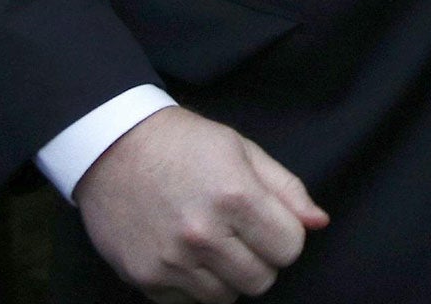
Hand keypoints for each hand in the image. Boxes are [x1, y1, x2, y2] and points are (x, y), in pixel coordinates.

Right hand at [76, 106, 328, 302]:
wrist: (111, 146)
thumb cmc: (183, 142)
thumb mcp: (240, 149)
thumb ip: (285, 188)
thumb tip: (318, 223)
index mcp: (235, 196)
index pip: (290, 248)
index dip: (284, 234)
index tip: (267, 221)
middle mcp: (204, 234)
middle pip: (262, 280)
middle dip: (259, 258)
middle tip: (238, 233)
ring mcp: (172, 261)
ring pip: (227, 297)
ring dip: (226, 275)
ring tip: (209, 241)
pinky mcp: (146, 278)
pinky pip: (189, 303)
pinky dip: (192, 285)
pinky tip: (183, 254)